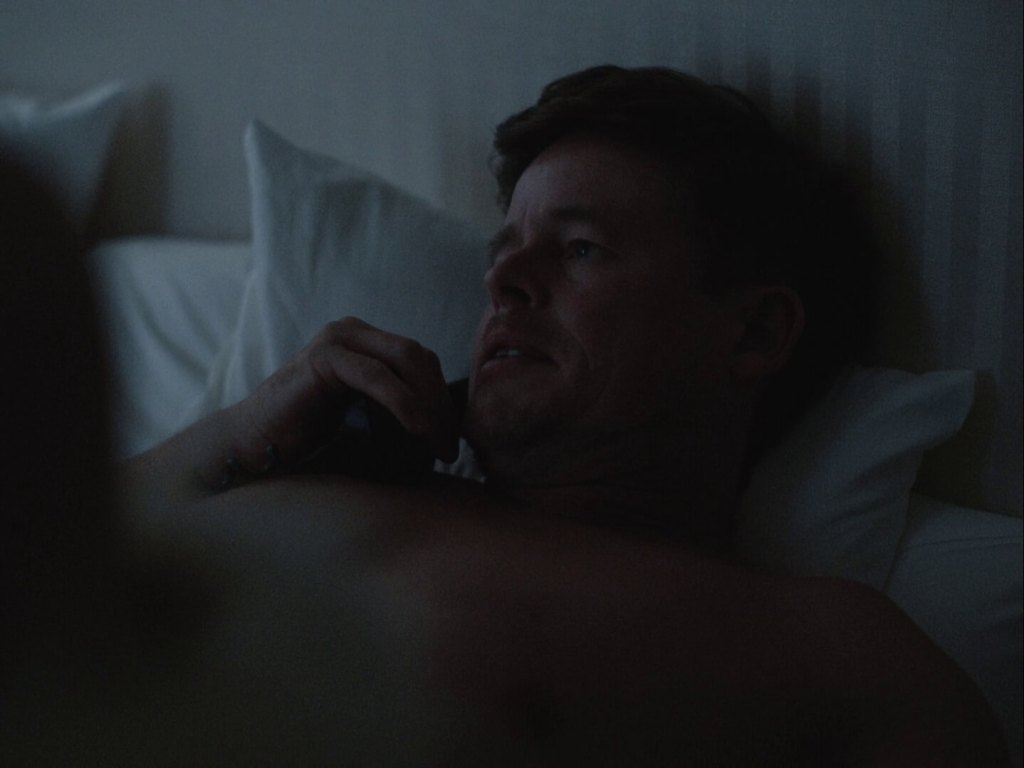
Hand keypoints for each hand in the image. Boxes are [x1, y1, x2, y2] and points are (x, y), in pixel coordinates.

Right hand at [228, 317, 459, 476]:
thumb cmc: (310, 440)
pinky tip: (417, 429)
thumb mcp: (366, 420)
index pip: (422, 362)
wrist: (254, 446)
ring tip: (435, 444)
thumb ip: (399, 411)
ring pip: (405, 361)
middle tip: (448, 448)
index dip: (443, 400)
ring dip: (428, 405)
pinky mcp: (324, 357)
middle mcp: (354, 332)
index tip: (451, 443)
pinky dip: (403, 402)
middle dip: (440, 403)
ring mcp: (338, 339)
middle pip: (419, 358)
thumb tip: (448, 431)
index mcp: (366, 343)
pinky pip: (377, 376)